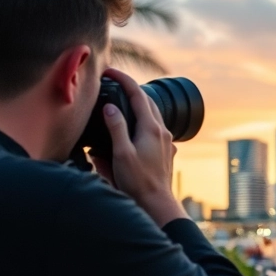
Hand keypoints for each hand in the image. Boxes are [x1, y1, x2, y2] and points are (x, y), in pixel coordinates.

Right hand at [91, 67, 186, 226]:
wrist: (156, 204)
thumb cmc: (138, 182)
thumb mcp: (121, 153)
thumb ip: (116, 127)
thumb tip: (110, 106)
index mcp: (151, 128)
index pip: (137, 94)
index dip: (123, 79)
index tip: (109, 71)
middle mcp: (162, 131)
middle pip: (147, 101)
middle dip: (130, 89)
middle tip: (114, 83)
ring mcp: (166, 141)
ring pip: (152, 114)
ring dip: (138, 105)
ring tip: (122, 102)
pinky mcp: (166, 151)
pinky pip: (154, 128)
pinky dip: (143, 121)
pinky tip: (134, 128)